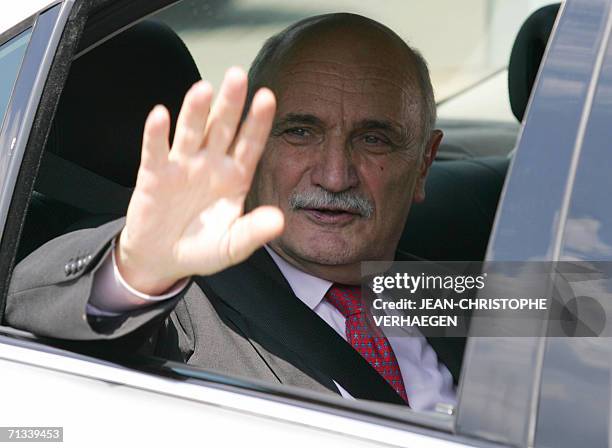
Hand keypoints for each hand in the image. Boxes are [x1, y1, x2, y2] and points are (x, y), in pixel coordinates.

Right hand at [116, 67, 283, 293]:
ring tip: (203, 89)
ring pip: (191, 132)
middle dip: (230, 103)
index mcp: (235, 177)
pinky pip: (156, 152)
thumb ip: (253, 232)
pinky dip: (156, 134)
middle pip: (222, 128)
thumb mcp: (232, 246)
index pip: (250, 144)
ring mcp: (183, 166)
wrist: (164, 260)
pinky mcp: (154, 175)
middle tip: (237, 76)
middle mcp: (211, 164)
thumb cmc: (202, 249)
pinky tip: (159, 115)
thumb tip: (279, 220)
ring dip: (195, 111)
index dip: (258, 122)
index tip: (268, 97)